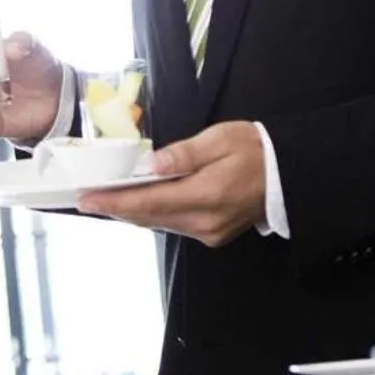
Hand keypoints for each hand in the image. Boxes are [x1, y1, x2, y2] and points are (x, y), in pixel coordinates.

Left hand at [77, 121, 266, 245]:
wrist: (290, 173)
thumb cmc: (255, 148)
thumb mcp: (220, 139)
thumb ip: (185, 154)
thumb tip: (152, 163)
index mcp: (206, 195)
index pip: (149, 201)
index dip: (114, 201)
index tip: (86, 199)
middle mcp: (204, 221)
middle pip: (149, 216)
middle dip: (115, 207)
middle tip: (84, 198)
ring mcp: (209, 232)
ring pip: (159, 223)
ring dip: (131, 211)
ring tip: (103, 199)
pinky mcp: (213, 235)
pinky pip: (173, 225)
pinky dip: (152, 214)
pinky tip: (136, 203)